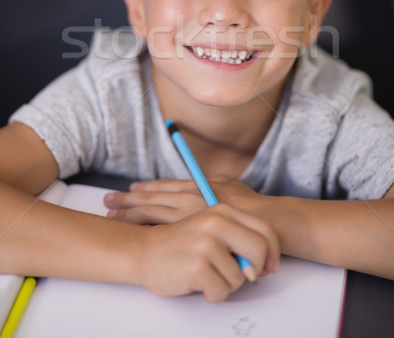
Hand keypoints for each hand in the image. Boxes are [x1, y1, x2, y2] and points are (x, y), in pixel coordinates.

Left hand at [104, 178, 266, 223]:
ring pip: (149, 213)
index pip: (163, 186)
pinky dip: (142, 230)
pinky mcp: (187, 233)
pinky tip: (129, 232)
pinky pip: (158, 231)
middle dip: (128, 199)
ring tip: (111, 215)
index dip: (144, 188)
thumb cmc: (251, 206)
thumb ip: (214, 184)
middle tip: (108, 200)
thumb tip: (207, 183)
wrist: (264, 223)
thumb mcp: (231, 185)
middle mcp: (186, 199)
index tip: (130, 189)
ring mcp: (185, 217)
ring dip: (128, 213)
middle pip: (150, 198)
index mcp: (195, 186)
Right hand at [139, 203, 279, 301]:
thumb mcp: (211, 227)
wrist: (144, 251)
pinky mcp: (197, 266)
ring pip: (240, 277)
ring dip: (227, 284)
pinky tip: (199, 284)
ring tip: (209, 276)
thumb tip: (266, 259)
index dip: (273, 251)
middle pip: (259, 250)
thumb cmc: (181, 244)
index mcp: (222, 211)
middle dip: (255, 270)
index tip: (269, 266)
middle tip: (244, 277)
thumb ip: (237, 234)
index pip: (265, 229)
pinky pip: (222, 291)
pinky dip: (212, 294)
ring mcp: (206, 244)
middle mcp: (216, 223)